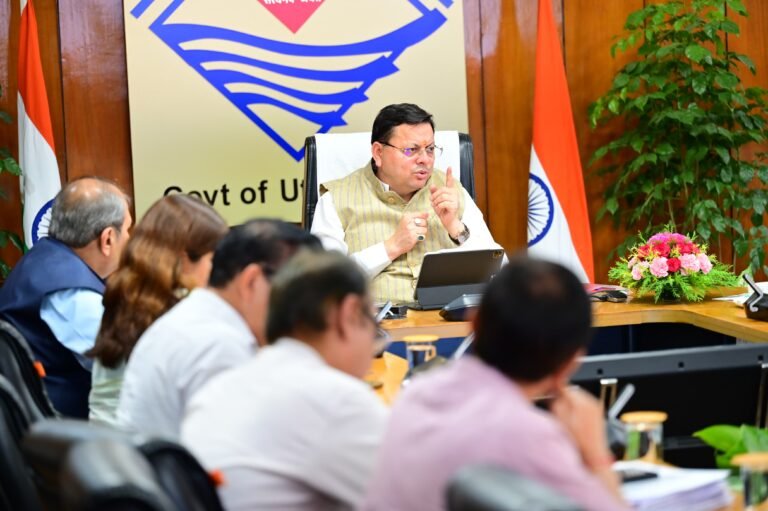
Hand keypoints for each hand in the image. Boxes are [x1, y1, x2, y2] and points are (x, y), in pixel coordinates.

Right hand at [384, 212, 428, 259]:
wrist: (395, 244)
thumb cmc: (401, 233)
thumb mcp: (406, 222)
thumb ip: (417, 217)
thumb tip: (427, 214)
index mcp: (406, 216)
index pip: (421, 214)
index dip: (422, 219)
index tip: (417, 224)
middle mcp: (408, 221)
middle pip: (424, 222)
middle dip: (422, 226)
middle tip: (415, 230)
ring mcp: (411, 229)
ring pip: (425, 229)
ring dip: (421, 233)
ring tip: (415, 234)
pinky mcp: (413, 236)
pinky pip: (423, 235)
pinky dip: (420, 237)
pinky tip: (414, 238)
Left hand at [429, 167, 461, 237]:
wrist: (448, 221)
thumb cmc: (443, 210)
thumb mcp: (436, 201)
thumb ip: (434, 193)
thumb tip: (432, 185)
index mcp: (450, 191)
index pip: (450, 181)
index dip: (449, 174)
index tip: (449, 167)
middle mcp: (454, 194)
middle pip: (441, 190)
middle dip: (435, 196)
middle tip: (432, 202)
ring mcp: (455, 200)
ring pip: (441, 197)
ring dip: (436, 202)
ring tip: (436, 206)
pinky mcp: (454, 206)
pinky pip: (442, 203)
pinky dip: (438, 207)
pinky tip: (439, 209)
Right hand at [550, 387, 623, 501]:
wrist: (594, 457)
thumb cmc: (578, 444)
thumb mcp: (559, 422)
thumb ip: (556, 403)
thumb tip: (554, 390)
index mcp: (581, 402)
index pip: (563, 386)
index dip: (553, 389)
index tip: (549, 392)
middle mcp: (591, 401)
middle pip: (571, 390)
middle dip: (563, 397)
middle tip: (558, 409)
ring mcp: (596, 406)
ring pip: (578, 396)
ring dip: (571, 402)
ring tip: (568, 417)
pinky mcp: (598, 411)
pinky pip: (585, 403)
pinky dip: (578, 408)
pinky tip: (576, 420)